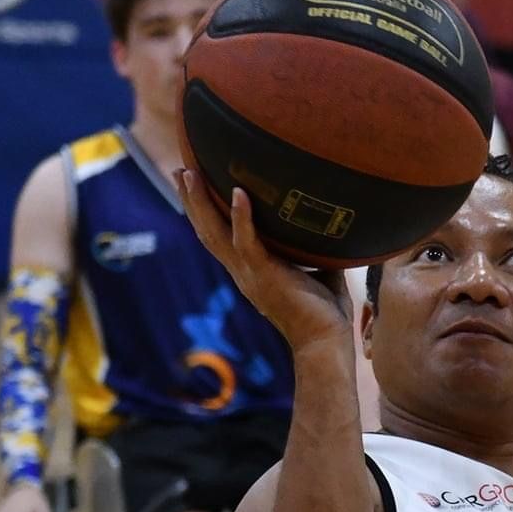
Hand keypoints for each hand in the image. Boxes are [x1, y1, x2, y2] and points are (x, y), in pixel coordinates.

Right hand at [175, 171, 351, 351]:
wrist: (326, 342)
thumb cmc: (326, 314)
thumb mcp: (320, 274)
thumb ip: (317, 252)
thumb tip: (333, 229)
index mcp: (251, 271)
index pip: (220, 238)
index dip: (205, 212)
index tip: (195, 185)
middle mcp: (243, 272)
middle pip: (207, 231)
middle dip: (192, 200)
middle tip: (179, 169)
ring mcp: (250, 274)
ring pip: (215, 233)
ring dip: (201, 202)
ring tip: (189, 173)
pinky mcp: (264, 275)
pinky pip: (247, 242)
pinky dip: (241, 217)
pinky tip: (237, 193)